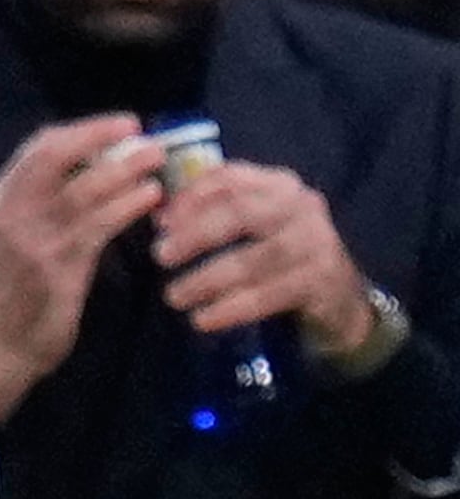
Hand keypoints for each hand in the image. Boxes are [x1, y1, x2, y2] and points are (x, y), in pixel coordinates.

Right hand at [0, 114, 164, 423]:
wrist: (8, 341)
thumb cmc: (26, 286)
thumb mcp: (26, 233)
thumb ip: (51, 200)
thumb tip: (104, 163)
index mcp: (2, 197)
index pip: (40, 146)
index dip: (85, 130)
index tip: (123, 126)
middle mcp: (10, 210)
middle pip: (55, 154)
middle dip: (100, 136)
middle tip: (143, 133)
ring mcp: (30, 237)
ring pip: (82, 187)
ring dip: (125, 168)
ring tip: (158, 161)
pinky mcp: (55, 265)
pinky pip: (98, 224)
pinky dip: (128, 204)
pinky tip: (151, 198)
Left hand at [150, 160, 375, 354]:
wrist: (339, 296)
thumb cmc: (280, 254)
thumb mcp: (252, 224)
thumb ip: (212, 212)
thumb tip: (159, 216)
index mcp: (279, 185)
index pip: (231, 178)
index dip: (191, 198)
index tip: (159, 222)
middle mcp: (301, 207)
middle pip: (240, 214)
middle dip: (195, 235)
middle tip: (159, 256)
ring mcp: (316, 243)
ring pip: (252, 259)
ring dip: (206, 279)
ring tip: (174, 296)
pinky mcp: (321, 281)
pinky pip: (268, 295)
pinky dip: (230, 308)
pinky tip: (202, 320)